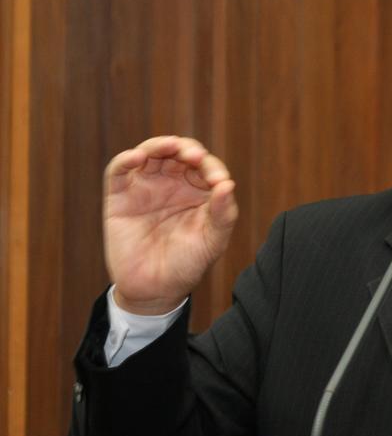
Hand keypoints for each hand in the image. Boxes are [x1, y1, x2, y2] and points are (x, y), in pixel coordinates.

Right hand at [103, 136, 238, 313]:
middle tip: (194, 157)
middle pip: (178, 152)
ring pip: (151, 153)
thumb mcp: (213, 240)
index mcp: (198, 191)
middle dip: (188, 149)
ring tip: (171, 146)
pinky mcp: (120, 195)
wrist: (155, 290)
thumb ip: (223, 213)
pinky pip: (119, 170)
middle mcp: (173, 183)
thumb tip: (228, 184)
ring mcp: (146, 186)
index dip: (212, 167)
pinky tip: (138, 158)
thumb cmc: (188, 264)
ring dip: (160, 145)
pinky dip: (127, 159)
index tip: (217, 181)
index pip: (206, 166)